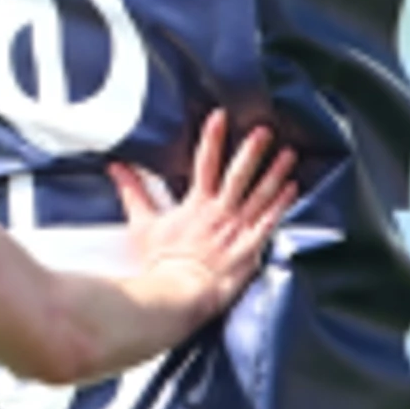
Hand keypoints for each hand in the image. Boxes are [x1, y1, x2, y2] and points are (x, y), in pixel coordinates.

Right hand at [109, 111, 302, 323]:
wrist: (176, 293)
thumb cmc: (160, 263)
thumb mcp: (142, 224)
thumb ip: (133, 192)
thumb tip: (116, 167)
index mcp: (195, 205)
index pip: (205, 163)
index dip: (213, 138)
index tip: (221, 116)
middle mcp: (218, 213)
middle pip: (238, 175)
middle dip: (252, 151)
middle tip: (265, 130)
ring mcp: (236, 230)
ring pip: (259, 195)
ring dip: (275, 173)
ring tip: (289, 153)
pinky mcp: (249, 249)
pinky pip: (269, 222)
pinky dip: (282, 205)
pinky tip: (293, 188)